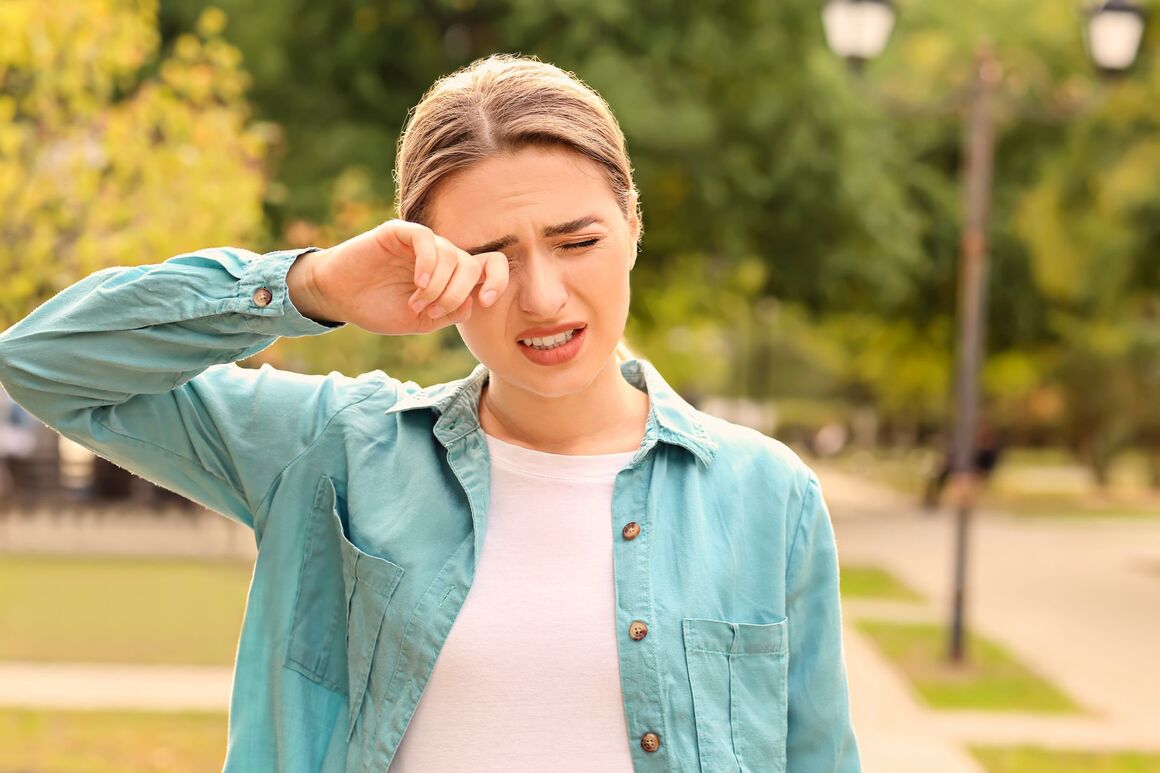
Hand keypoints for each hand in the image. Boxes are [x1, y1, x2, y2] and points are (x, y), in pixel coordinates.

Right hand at [305, 219, 509, 335]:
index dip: (497, 281)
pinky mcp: (400, 232)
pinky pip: (427, 239)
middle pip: (471, 265)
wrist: (339, 297)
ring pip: (451, 255)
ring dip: (438, 286)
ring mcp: (421, 242)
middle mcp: (440, 256)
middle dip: (457, 293)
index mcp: (450, 276)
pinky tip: (418, 284)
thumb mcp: (420, 322)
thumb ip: (449, 313)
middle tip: (433, 312)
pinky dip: (428, 263)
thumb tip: (473, 303)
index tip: (487, 301)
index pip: (487, 267)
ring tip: (417, 303)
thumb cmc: (378, 309)